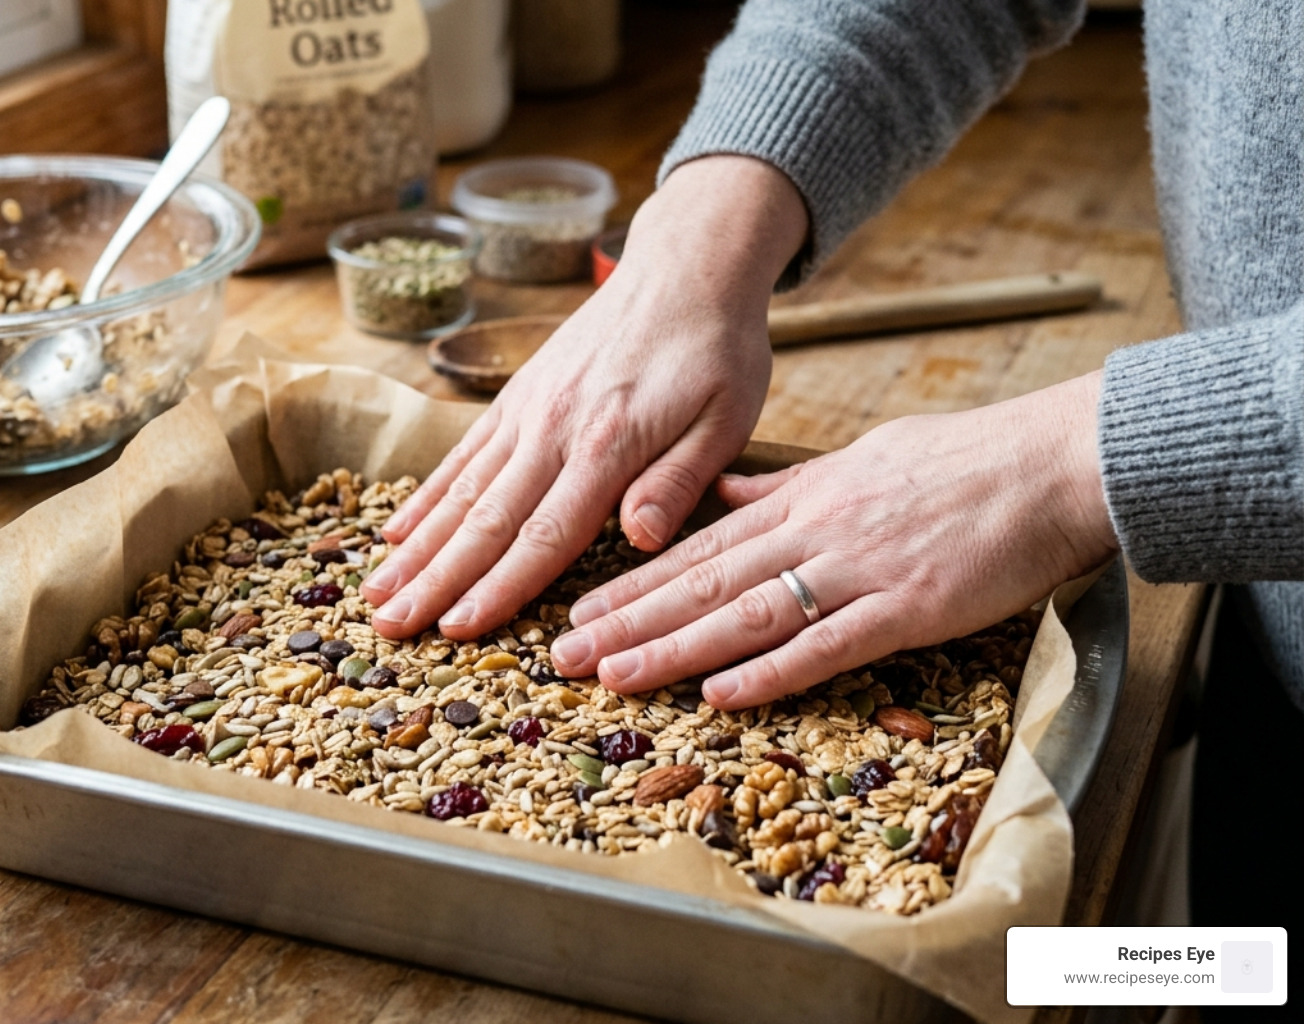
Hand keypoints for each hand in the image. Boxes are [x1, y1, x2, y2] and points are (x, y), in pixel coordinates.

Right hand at [363, 156, 809, 639]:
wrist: (687, 266)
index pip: (543, 533)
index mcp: (607, 444)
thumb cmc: (718, 350)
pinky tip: (395, 532)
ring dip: (415, 547)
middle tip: (388, 629)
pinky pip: (462, 455)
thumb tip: (640, 540)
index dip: (497, 587)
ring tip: (375, 593)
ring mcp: (526, 410)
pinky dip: (426, 497)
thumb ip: (678, 480)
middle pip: (484, 520)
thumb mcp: (727, 418)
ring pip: (460, 492)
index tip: (454, 631)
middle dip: (433, 580)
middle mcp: (551, 428)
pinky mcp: (516, 396)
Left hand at [549, 372, 1117, 708]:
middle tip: (564, 656)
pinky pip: (829, 643)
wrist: (1051, 462)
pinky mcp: (910, 605)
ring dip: (674, 649)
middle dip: (628, 621)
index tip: (581, 609)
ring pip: (747, 614)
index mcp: (803, 497)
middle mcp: (816, 531)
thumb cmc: (964, 462)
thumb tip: (727, 495)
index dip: (634, 583)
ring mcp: (860, 568)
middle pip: (704, 584)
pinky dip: (772, 671)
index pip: (699, 549)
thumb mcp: (860, 458)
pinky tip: (720, 693)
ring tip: (614, 676)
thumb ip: (786, 486)